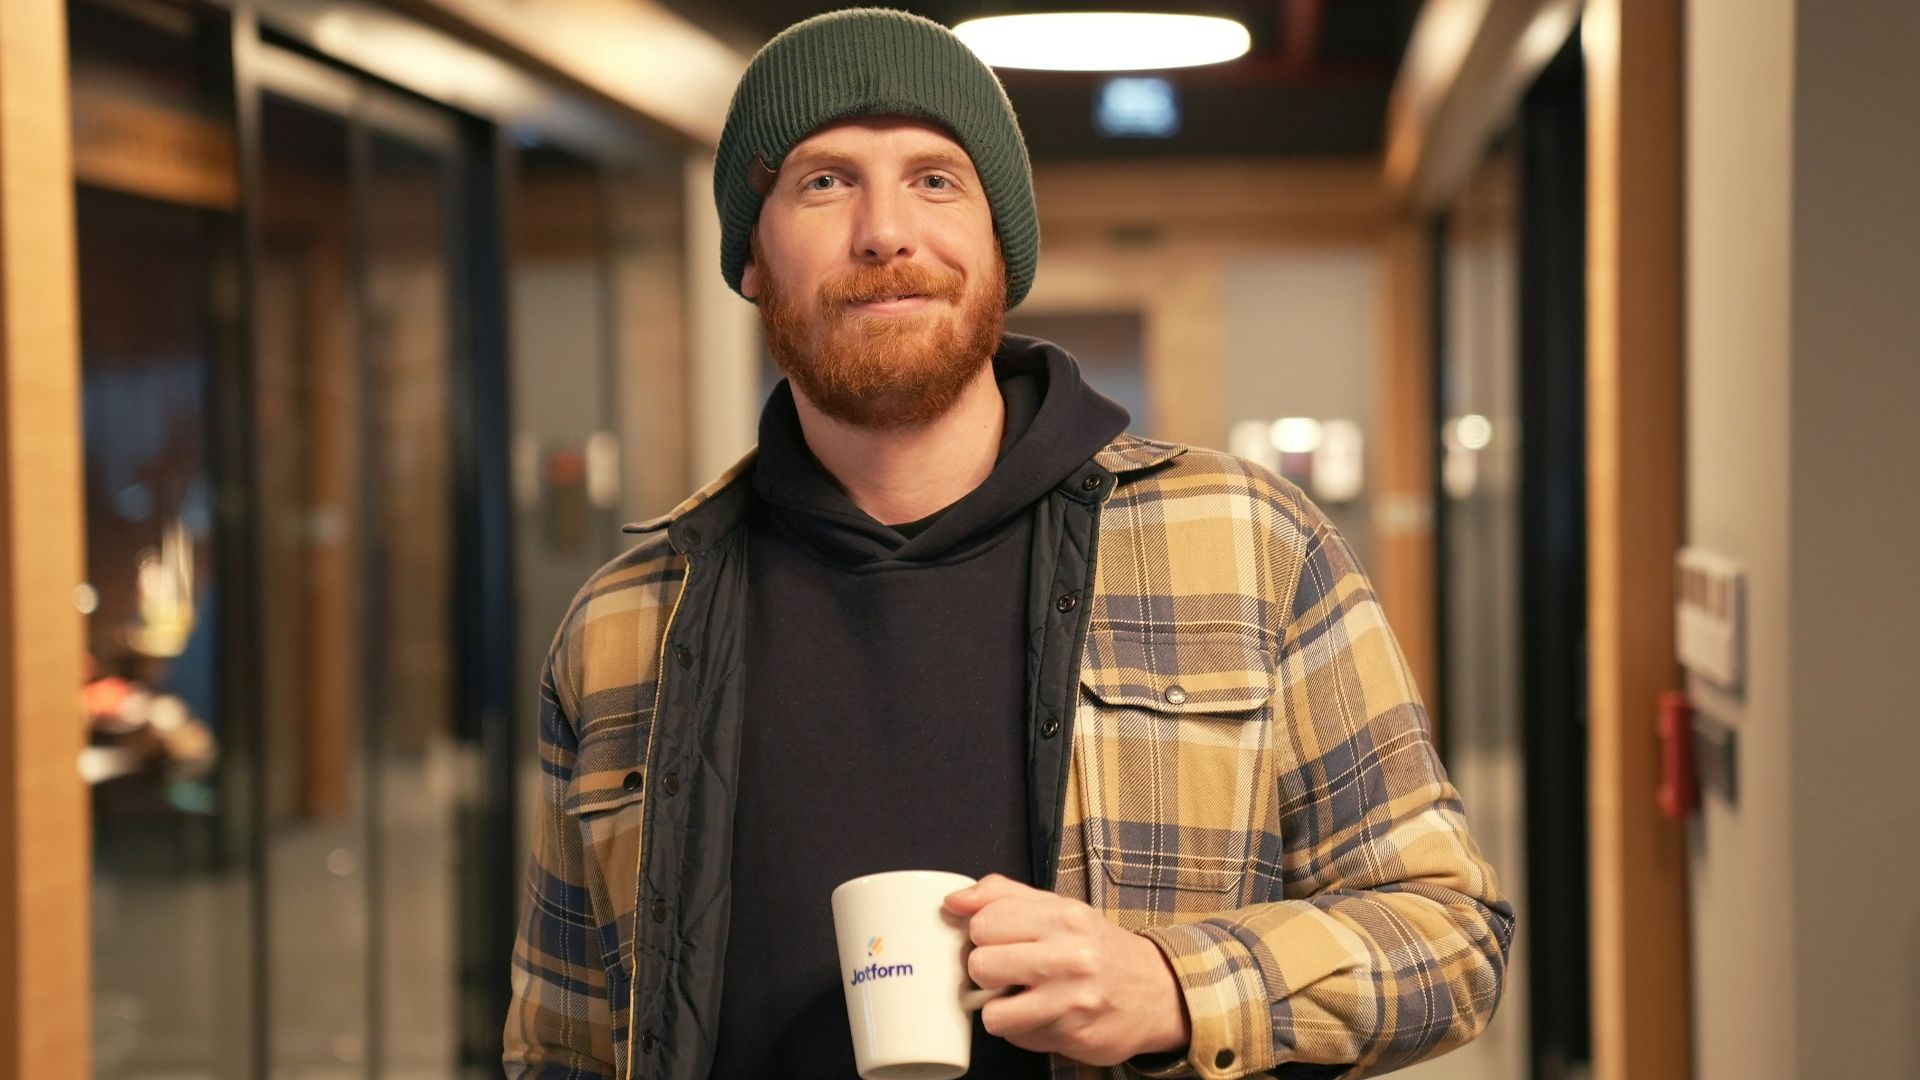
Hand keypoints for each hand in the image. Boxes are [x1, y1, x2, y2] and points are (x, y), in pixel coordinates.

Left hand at [943, 874, 1190, 1065]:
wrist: (1157, 992)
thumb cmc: (1095, 948)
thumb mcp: (1058, 908)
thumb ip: (1002, 895)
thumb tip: (952, 901)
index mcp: (1062, 916)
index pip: (983, 922)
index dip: (983, 934)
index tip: (999, 940)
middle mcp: (1070, 956)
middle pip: (980, 965)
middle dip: (987, 972)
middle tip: (1009, 971)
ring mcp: (1072, 1001)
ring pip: (992, 1013)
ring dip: (999, 1008)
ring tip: (1021, 997)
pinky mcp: (1073, 1036)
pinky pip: (1017, 1038)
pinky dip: (1021, 1030)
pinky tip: (1042, 1015)